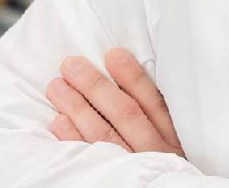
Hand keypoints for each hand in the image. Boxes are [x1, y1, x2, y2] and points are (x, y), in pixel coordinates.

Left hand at [45, 48, 183, 156]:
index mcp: (171, 137)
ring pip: (103, 136)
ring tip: (56, 86)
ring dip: (77, 107)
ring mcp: (132, 168)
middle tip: (72, 65)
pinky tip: (58, 121)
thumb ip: (156, 114)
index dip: (132, 77)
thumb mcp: (170, 139)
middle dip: (97, 87)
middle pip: (125, 115)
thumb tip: (124, 73)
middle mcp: (154, 152)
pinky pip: (89, 160)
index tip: (112, 54)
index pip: (152, 101)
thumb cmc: (161, 162)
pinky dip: (72, 139)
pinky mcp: (111, 181)